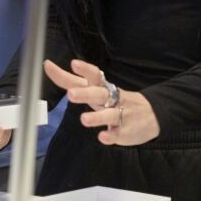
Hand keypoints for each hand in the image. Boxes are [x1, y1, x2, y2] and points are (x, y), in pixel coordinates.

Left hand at [45, 58, 160, 146]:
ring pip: (109, 114)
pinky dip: (111, 135)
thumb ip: (73, 81)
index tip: (72, 63)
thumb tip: (48, 67)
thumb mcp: (98, 89)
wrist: (153, 114)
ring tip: (84, 120)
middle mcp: (112, 99)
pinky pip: (118, 133)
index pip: (93, 75)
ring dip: (97, 117)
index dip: (84, 69)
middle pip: (99, 94)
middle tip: (71, 95)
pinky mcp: (126, 131)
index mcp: (103, 87)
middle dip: (85, 94)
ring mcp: (121, 114)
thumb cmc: (116, 100)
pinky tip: (103, 137)